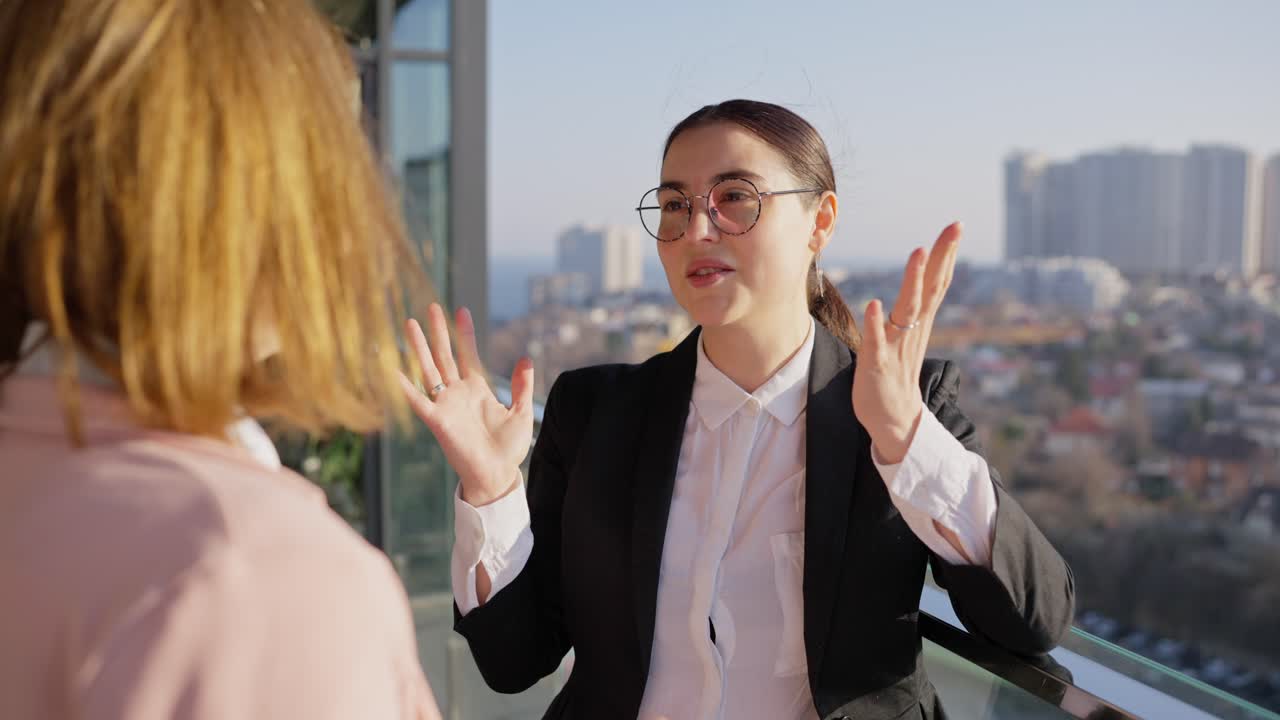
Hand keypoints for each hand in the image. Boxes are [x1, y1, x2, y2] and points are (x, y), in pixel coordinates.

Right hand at [399, 303, 533, 505]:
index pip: (468, 354)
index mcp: (477, 390)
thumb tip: (526, 358)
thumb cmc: (508, 449)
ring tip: (410, 323)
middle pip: (445, 356)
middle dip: (438, 332)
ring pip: (429, 369)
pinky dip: (405, 386)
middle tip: (431, 307)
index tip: (461, 311)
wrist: (496, 475)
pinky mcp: (438, 421)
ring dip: (419, 347)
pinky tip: (393, 369)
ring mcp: (446, 405)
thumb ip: (521, 385)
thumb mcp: (520, 412)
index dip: (465, 333)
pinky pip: (418, 400)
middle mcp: (458, 394)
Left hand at [852, 222, 960, 463]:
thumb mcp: (908, 336)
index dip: (945, 255)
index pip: (936, 283)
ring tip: (917, 252)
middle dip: (940, 257)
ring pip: (907, 310)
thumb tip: (922, 284)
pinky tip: (874, 304)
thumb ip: (913, 310)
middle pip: (930, 289)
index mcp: (919, 324)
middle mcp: (912, 331)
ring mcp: (896, 347)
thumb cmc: (895, 376)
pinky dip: (875, 323)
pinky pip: (876, 342)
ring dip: (913, 281)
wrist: (894, 421)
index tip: (956, 226)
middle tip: (953, 228)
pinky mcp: (878, 364)